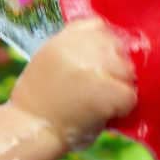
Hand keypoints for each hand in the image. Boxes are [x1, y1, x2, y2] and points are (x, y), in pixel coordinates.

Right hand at [10, 17, 137, 150]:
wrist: (29, 132)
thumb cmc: (38, 104)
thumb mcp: (47, 63)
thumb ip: (73, 50)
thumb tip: (108, 46)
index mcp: (62, 40)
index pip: (98, 27)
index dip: (101, 46)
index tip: (92, 65)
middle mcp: (79, 49)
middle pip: (117, 48)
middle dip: (112, 68)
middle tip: (92, 89)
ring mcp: (95, 69)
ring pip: (128, 72)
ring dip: (118, 88)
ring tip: (95, 103)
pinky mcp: (109, 92)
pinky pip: (130, 96)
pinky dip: (121, 109)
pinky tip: (101, 115)